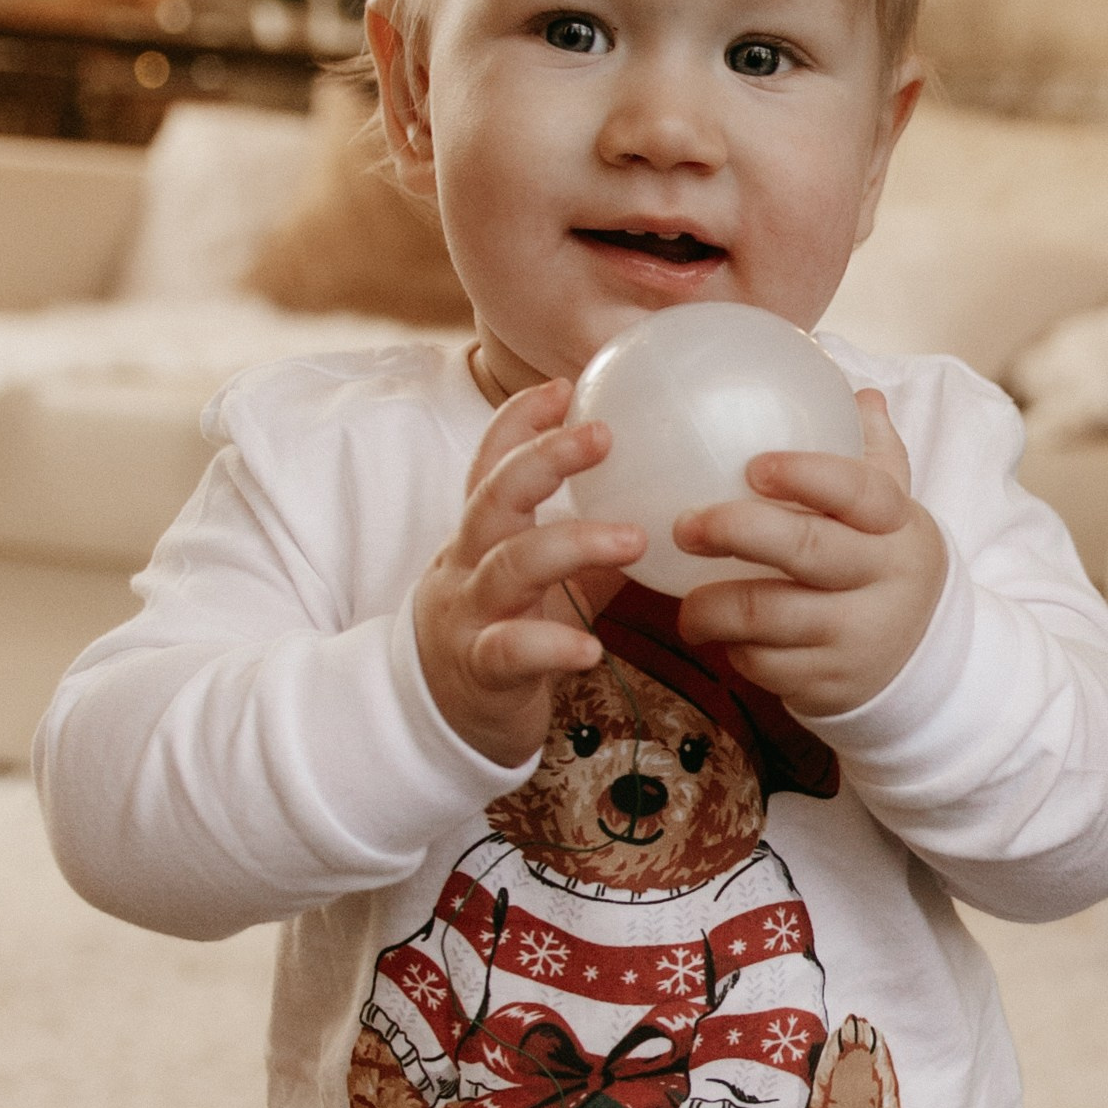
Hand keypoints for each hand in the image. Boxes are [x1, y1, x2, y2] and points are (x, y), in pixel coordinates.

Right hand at [414, 382, 645, 765]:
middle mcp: (468, 564)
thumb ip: (589, 546)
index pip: (491, 465)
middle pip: (495, 497)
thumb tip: (666, 506)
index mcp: (483, 536)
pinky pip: (511, 652)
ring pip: (510, 566)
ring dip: (571, 544)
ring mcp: (470, 615)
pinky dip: (551, 646)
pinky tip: (590, 648)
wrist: (440, 722)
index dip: (519, 422)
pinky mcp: (479, 670)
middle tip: (602, 434)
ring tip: (633, 539)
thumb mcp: (543, 583)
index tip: (563, 385)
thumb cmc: (503, 637)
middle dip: (544, 460)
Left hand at [672, 392, 945, 718]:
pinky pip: (763, 664)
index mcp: (896, 525)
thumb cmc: (883, 562)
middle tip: (685, 525)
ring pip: (766, 617)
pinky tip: (725, 637)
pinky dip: (733, 650)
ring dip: (709, 607)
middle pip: (805, 549)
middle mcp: (882, 578)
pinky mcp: (830, 683)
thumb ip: (871, 449)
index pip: (859, 490)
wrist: (924, 662)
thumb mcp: (893, 509)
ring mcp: (857, 635)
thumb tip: (851, 384)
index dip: (806, 475)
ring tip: (686, 605)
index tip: (753, 466)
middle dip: (736, 531)